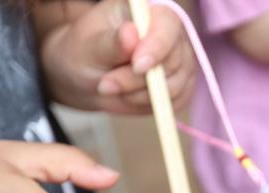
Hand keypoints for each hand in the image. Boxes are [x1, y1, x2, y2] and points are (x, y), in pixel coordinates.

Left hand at [40, 0, 194, 113]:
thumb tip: (131, 34)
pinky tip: (129, 96)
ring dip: (141, 94)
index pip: (167, 24)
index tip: (137, 66)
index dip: (157, 46)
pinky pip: (176, 101)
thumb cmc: (86, 53)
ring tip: (113, 88)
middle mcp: (170, 33)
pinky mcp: (182, 84)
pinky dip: (150, 104)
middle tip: (107, 85)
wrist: (88, 77)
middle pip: (173, 60)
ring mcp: (179, 59)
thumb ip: (111, 42)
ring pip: (175, 85)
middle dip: (138, 79)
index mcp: (147, 11)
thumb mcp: (89, 47)